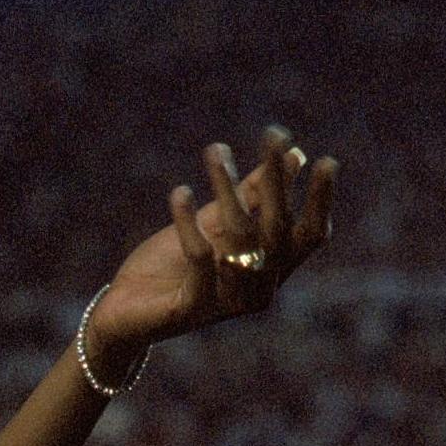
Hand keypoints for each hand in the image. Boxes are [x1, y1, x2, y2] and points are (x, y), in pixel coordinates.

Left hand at [87, 126, 337, 366]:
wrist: (120, 310)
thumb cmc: (172, 265)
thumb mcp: (214, 223)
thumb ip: (252, 195)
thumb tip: (297, 153)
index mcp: (270, 269)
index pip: (308, 235)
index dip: (319, 201)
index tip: (325, 161)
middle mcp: (257, 289)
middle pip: (276, 229)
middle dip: (276, 180)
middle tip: (273, 134)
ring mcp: (226, 303)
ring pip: (238, 238)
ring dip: (227, 189)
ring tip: (215, 152)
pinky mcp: (190, 310)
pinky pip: (198, 259)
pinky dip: (189, 223)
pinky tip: (180, 192)